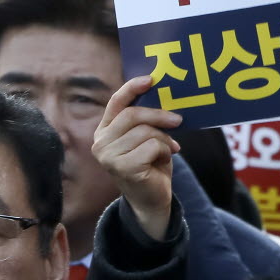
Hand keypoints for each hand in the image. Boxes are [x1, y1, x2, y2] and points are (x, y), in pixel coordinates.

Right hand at [92, 76, 180, 236]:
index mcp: (104, 131)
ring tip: (168, 150)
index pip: (116, 103)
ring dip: (164, 140)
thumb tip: (162, 94)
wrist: (152, 199)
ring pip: (146, 131)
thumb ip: (145, 120)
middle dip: (159, 115)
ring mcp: (109, 156)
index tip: (150, 79)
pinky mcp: (124, 167)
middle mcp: (100, 142)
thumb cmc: (150, 164)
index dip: (131, 88)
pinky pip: (153, 146)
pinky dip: (164, 151)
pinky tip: (163, 160)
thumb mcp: (145, 138)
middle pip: (133, 115)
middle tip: (178, 120)